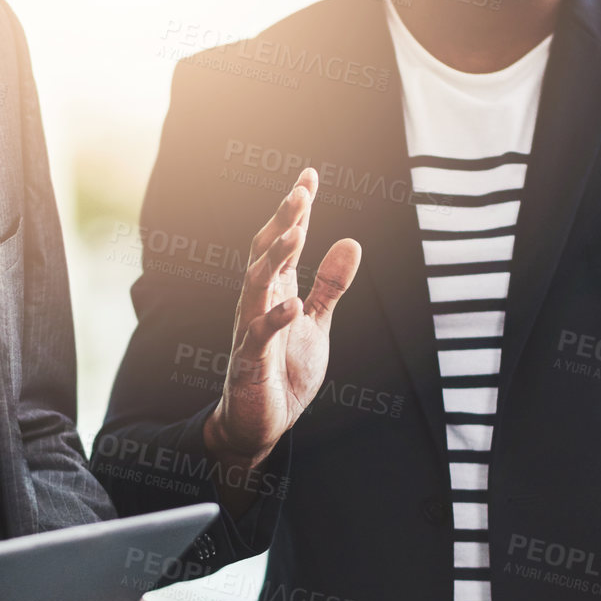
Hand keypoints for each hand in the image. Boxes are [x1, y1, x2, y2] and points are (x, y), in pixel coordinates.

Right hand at [203, 169, 361, 476]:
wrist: (259, 424)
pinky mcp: (249, 360)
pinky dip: (276, 318)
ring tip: (296, 233)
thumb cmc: (283, 371)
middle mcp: (258, 303)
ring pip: (255, 284)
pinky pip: (259, 334)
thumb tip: (351, 242)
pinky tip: (295, 304)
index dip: (297, 211)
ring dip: (274, 258)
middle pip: (266, 252)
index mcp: (275, 290)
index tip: (309, 176)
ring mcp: (250, 330)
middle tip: (301, 191)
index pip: (284, 242)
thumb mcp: (316, 323)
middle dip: (283, 221)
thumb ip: (330, 285)